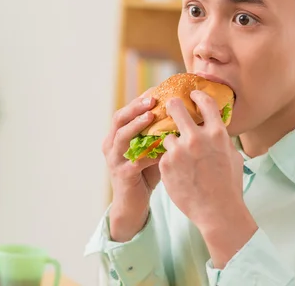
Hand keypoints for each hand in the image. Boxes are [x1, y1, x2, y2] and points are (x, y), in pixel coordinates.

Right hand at [102, 89, 161, 241]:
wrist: (134, 204)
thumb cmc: (146, 173)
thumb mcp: (150, 148)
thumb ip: (159, 132)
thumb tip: (183, 112)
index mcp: (116, 136)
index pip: (126, 111)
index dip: (139, 100)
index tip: (156, 90)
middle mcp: (110, 145)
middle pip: (119, 119)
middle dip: (135, 107)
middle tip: (152, 99)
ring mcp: (114, 160)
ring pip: (121, 137)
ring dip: (137, 125)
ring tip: (151, 116)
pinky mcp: (122, 176)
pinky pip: (135, 161)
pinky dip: (148, 153)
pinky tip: (163, 148)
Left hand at [160, 90, 257, 267]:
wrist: (218, 212)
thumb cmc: (229, 186)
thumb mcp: (232, 156)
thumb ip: (221, 138)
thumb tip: (216, 126)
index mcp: (217, 134)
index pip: (205, 102)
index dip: (197, 95)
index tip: (192, 94)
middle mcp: (196, 138)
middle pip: (175, 108)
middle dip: (172, 105)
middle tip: (170, 105)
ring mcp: (179, 151)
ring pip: (167, 136)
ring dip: (171, 142)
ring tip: (178, 156)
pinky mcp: (166, 165)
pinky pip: (163, 155)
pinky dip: (168, 161)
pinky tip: (177, 172)